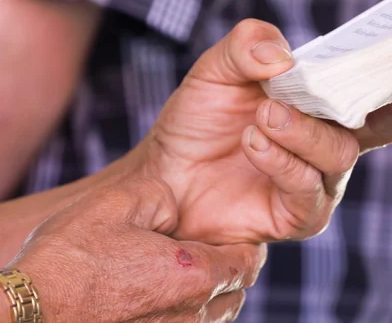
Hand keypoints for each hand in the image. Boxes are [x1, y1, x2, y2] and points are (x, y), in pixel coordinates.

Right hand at [7, 179, 265, 322]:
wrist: (27, 316)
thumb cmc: (68, 261)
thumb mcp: (115, 205)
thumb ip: (161, 198)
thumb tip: (179, 207)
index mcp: (192, 273)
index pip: (247, 262)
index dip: (246, 247)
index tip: (235, 238)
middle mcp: (190, 314)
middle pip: (236, 293)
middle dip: (230, 271)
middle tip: (211, 253)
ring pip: (214, 318)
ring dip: (211, 296)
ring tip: (186, 276)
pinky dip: (187, 316)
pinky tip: (161, 300)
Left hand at [136, 19, 391, 244]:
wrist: (167, 174)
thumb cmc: (199, 119)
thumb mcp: (218, 68)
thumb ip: (249, 46)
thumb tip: (285, 57)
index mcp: (324, 100)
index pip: (378, 82)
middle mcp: (332, 139)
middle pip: (388, 122)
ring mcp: (320, 178)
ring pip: (340, 153)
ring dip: (305, 131)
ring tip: (265, 115)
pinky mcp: (300, 213)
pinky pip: (306, 188)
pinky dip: (283, 161)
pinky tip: (255, 141)